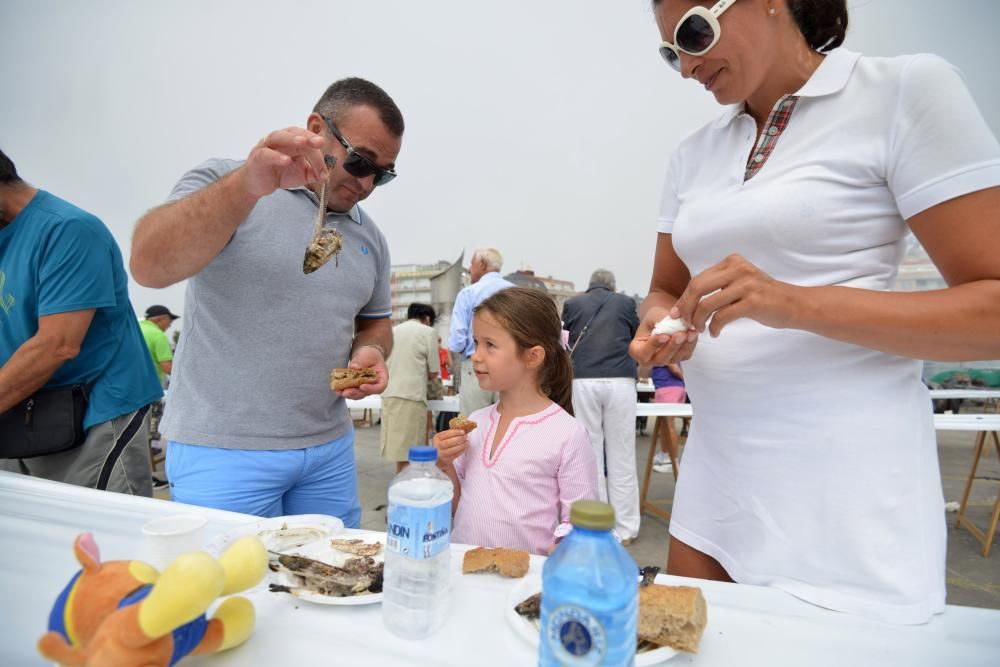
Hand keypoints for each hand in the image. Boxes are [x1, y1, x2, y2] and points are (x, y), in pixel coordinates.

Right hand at [240, 127, 328, 199]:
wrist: (256, 184)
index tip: (324, 170)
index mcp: (292, 141)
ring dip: (292, 138)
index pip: (307, 141)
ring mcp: (267, 146)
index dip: (318, 154)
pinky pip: (266, 154)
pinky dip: (276, 156)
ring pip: (278, 137)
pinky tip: (286, 160)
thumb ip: (313, 173)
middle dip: (308, 136)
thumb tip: (325, 175)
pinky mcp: (257, 157)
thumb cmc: (278, 173)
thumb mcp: (301, 174)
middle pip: (294, 132)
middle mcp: (280, 140)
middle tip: (319, 142)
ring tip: (303, 142)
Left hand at [336, 346, 387, 398]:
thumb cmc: (371, 355)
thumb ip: (362, 361)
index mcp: (381, 378)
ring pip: (357, 394)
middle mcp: (373, 386)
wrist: (365, 356)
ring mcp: (364, 388)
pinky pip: (350, 391)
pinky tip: (337, 388)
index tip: (362, 386)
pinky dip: (343, 390)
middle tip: (346, 392)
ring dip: (348, 394)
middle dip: (355, 393)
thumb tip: (354, 367)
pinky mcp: (356, 388)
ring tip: (339, 391)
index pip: (380, 387)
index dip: (371, 389)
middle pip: (366, 393)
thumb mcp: (368, 355)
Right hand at [432, 429, 468, 466]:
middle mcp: (437, 446)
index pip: (446, 434)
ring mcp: (441, 454)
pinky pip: (455, 455)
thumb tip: (463, 431)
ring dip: (461, 445)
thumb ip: (451, 434)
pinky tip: (465, 448)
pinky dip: (461, 451)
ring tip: (467, 442)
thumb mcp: (443, 438)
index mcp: (437, 438)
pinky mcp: (446, 460)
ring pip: (452, 450)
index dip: (455, 432)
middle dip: (459, 439)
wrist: (439, 458)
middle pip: (449, 442)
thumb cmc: (443, 445)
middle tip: (465, 437)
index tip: (463, 431)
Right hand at [629, 305, 698, 365]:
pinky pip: (684, 356)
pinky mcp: (677, 359)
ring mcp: (664, 361)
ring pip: (674, 359)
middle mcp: (649, 359)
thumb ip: (660, 320)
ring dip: (684, 347)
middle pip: (660, 359)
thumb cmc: (654, 318)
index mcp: (637, 350)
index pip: (643, 352)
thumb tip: (673, 325)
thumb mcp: (653, 315)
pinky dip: (690, 345)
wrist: (663, 320)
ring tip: (691, 333)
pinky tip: (693, 334)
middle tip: (681, 335)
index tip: (665, 336)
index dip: (654, 345)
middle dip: (672, 347)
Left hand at [673, 254, 800, 336]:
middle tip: (684, 322)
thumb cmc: (764, 297)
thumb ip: (719, 286)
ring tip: (701, 329)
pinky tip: (715, 333)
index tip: (677, 312)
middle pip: (698, 288)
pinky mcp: (753, 302)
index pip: (698, 279)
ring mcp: (746, 285)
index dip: (684, 297)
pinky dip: (715, 327)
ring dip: (699, 320)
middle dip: (686, 308)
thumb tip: (688, 303)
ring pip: (708, 304)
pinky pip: (722, 316)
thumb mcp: (741, 282)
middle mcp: (738, 269)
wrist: (794, 304)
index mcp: (732, 262)